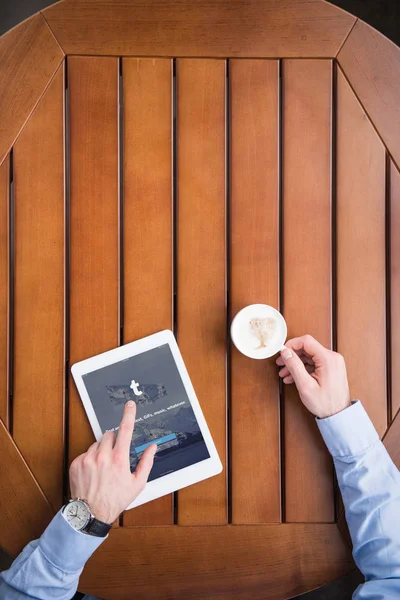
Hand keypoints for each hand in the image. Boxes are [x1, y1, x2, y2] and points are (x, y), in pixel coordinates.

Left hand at [69, 400, 155, 522]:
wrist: (90, 513)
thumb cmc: (115, 499)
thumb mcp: (137, 483)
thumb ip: (146, 462)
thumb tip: (152, 448)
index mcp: (119, 459)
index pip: (126, 429)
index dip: (129, 414)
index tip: (130, 404)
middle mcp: (103, 456)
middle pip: (109, 435)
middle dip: (113, 441)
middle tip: (115, 456)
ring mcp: (88, 459)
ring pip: (97, 443)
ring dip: (101, 450)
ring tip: (103, 468)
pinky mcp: (76, 463)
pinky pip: (85, 452)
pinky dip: (90, 459)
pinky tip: (93, 472)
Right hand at [276, 334, 350, 418]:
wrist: (339, 415)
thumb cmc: (325, 404)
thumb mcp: (305, 385)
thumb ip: (294, 366)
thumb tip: (285, 352)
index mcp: (328, 359)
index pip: (306, 341)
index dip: (291, 344)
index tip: (282, 352)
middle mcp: (332, 358)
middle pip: (307, 348)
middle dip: (292, 355)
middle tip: (280, 364)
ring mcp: (333, 363)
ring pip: (309, 356)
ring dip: (296, 363)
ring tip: (285, 373)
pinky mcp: (331, 368)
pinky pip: (314, 363)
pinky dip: (303, 368)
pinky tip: (294, 377)